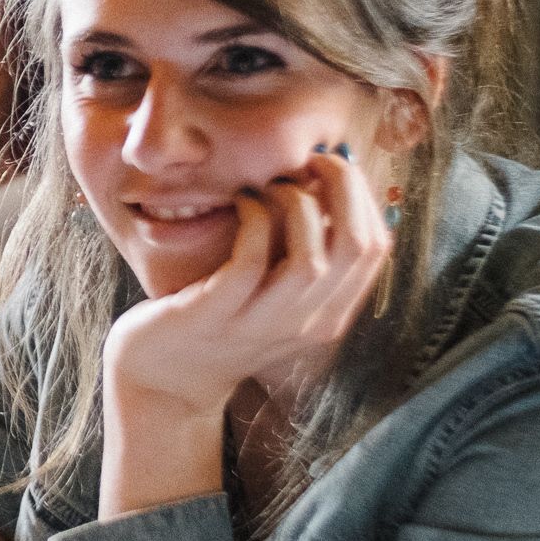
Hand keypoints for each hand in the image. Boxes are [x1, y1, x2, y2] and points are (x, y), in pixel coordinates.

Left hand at [105, 148, 392, 416]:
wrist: (163, 379)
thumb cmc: (220, 321)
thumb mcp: (276, 297)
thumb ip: (306, 259)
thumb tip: (333, 187)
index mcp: (328, 316)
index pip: (376, 249)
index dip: (364, 197)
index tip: (335, 166)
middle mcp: (304, 324)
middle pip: (357, 249)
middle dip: (344, 188)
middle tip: (313, 161)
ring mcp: (260, 324)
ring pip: (311, 259)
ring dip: (297, 204)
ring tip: (271, 185)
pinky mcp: (215, 314)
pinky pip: (251, 259)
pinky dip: (254, 219)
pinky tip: (240, 202)